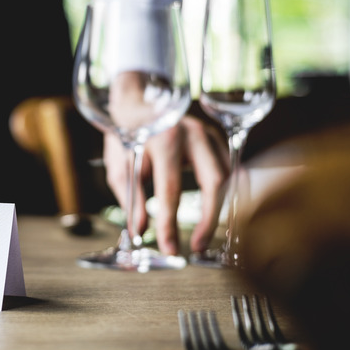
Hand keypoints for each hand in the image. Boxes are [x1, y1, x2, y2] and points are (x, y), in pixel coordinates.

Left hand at [103, 115, 228, 254]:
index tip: (169, 247)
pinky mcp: (215, 136)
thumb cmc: (126, 137)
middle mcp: (191, 134)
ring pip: (228, 175)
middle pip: (214, 182)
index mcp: (163, 140)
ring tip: (206, 233)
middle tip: (198, 246)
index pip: (171, 190)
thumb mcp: (119, 167)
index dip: (171, 223)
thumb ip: (130, 200)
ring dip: (221, 208)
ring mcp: (208, 133)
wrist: (137, 102)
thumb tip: (139, 233)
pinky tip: (219, 211)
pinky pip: (230, 167)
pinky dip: (228, 192)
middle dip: (209, 219)